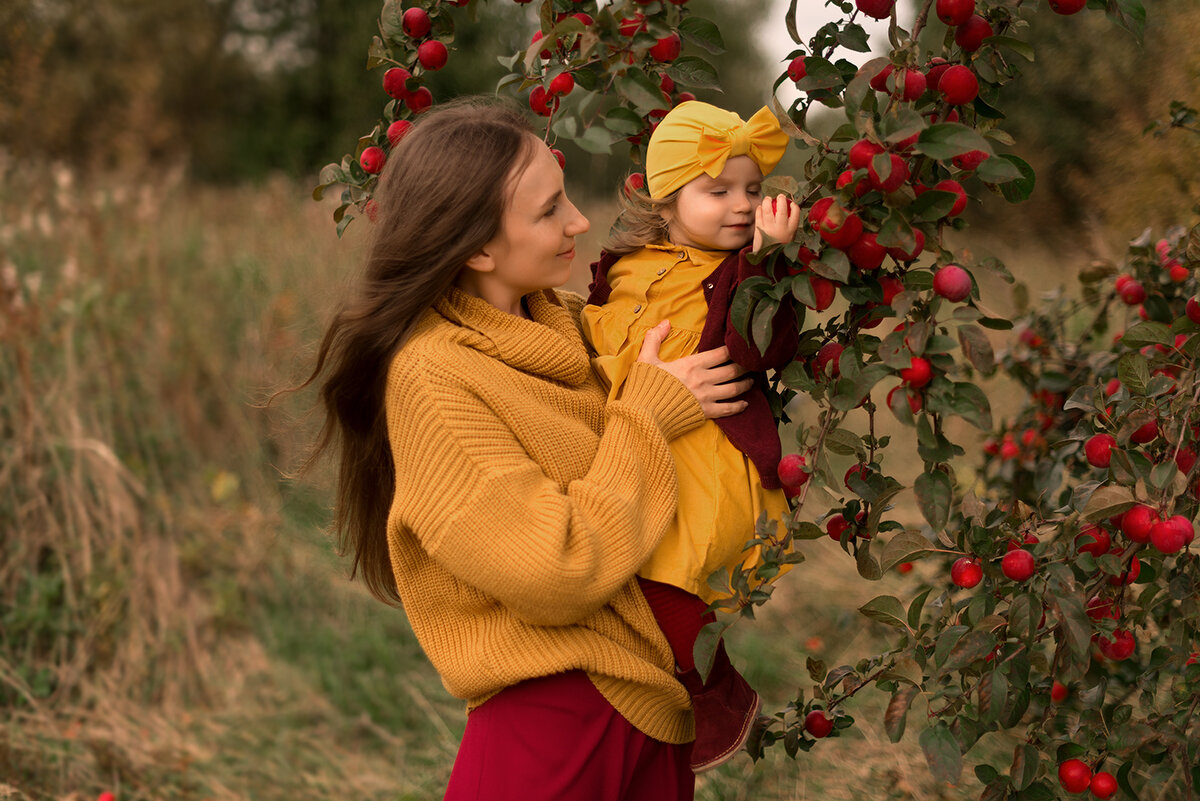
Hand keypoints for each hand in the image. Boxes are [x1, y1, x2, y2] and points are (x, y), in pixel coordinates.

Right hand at [637, 320, 752, 418]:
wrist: (643, 415)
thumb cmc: (644, 387)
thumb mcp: (646, 359)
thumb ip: (655, 339)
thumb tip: (665, 322)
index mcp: (692, 364)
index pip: (721, 353)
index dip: (733, 349)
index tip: (741, 347)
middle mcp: (703, 379)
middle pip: (732, 370)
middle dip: (745, 366)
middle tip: (752, 363)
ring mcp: (706, 397)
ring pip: (734, 389)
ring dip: (745, 384)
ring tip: (751, 381)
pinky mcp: (705, 413)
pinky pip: (728, 409)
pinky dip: (739, 406)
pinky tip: (745, 404)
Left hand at [753, 195, 800, 250]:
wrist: (767, 260)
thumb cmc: (779, 248)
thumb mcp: (789, 240)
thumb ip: (790, 228)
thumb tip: (791, 212)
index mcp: (791, 231)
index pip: (795, 214)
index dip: (794, 206)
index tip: (792, 203)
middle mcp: (780, 229)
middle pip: (782, 210)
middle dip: (781, 200)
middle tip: (780, 196)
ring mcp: (769, 229)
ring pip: (768, 211)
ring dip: (768, 202)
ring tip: (768, 198)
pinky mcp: (759, 230)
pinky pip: (759, 216)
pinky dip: (759, 210)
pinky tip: (760, 207)